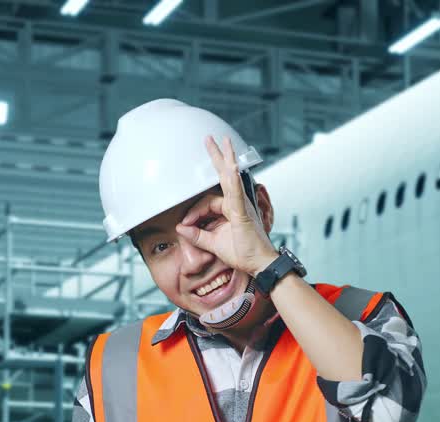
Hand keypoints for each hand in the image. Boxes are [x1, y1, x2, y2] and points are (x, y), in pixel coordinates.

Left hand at [175, 135, 278, 276]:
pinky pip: (236, 193)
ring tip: (223, 142)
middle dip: (217, 156)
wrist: (259, 264)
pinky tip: (230, 167)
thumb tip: (180, 228)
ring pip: (230, 179)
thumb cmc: (242, 253)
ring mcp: (241, 205)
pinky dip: (233, 180)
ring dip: (226, 159)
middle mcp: (237, 203)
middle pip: (224, 176)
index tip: (185, 225)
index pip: (206, 203)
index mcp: (230, 209)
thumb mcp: (213, 245)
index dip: (193, 213)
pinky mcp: (243, 212)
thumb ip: (196, 235)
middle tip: (210, 139)